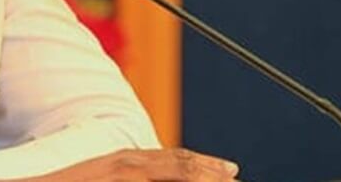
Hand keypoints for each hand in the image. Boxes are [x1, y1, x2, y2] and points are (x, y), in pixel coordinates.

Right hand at [35, 148, 238, 180]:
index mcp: (126, 160)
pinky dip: (178, 180)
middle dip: (212, 173)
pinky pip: (155, 179)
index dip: (205, 166)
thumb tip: (144, 174)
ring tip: (228, 180)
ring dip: (201, 177)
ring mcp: (122, 174)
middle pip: (181, 165)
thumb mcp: (103, 176)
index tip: (230, 172)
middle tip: (237, 177)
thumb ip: (125, 173)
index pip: (174, 160)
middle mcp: (127, 163)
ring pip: (173, 172)